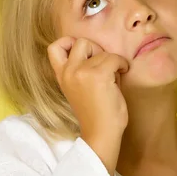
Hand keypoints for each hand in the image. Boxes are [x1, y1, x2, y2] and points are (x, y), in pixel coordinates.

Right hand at [47, 37, 128, 175]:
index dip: (67, 42)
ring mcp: (82, 72)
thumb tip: (99, 52)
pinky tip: (123, 73)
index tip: (84, 52)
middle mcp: (69, 72)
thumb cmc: (96, 114)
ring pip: (101, 51)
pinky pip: (114, 58)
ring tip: (115, 76)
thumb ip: (82, 69)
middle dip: (95, 48)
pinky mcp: (99, 76)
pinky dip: (122, 64)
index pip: (53, 48)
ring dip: (112, 60)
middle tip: (104, 64)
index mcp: (62, 76)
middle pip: (80, 42)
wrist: (101, 134)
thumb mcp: (80, 88)